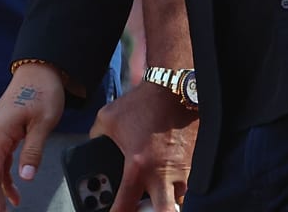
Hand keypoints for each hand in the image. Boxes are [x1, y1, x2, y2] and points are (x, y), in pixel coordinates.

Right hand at [0, 64, 66, 211]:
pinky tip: (15, 190)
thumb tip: (26, 178)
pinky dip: (6, 176)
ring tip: (11, 208)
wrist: (38, 69)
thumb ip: (33, 151)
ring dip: (0, 188)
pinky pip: (0, 159)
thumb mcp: (43, 122)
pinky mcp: (2, 133)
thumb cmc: (42, 91)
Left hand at [92, 82, 196, 211]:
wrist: (173, 87)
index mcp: (138, 166)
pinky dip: (178, 183)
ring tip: (157, 192)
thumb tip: (92, 144)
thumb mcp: (108, 118)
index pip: (126, 206)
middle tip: (144, 210)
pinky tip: (169, 172)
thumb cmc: (142, 103)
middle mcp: (163, 173)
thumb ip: (97, 136)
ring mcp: (183, 168)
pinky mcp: (195, 160)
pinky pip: (188, 181)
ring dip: (168, 199)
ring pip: (179, 199)